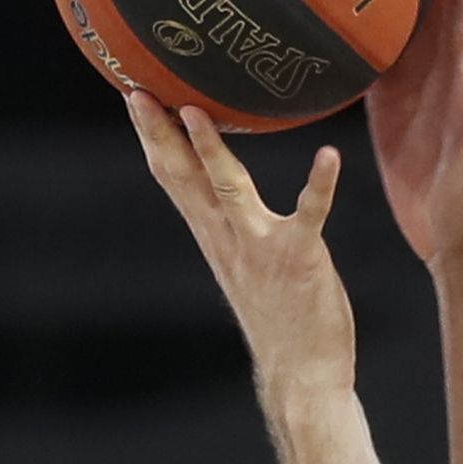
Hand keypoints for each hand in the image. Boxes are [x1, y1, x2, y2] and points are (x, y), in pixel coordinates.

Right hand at [125, 92, 353, 401]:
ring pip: (228, 190)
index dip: (152, 136)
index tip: (134, 94)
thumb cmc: (279, 314)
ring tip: (197, 110)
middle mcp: (228, 239)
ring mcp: (260, 248)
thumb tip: (217, 185)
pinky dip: (318, 185)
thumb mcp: (241, 260)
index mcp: (214, 236)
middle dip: (161, 133)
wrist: (300, 373)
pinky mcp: (299, 258)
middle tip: (140, 89)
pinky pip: (308, 215)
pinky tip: (329, 156)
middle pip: (185, 178)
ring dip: (211, 151)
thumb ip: (228, 222)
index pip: (173, 178)